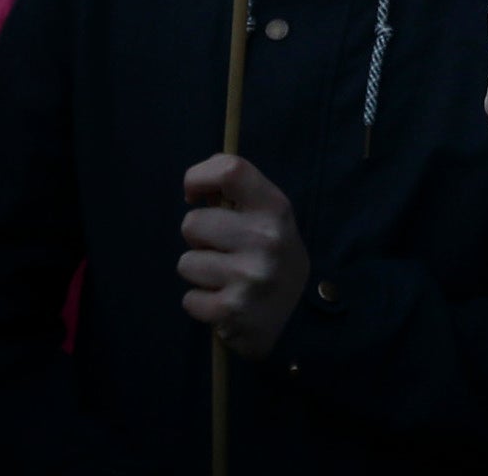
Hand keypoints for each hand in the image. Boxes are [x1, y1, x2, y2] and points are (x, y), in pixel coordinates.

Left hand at [178, 155, 309, 358]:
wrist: (301, 317)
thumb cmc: (274, 258)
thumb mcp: (272, 219)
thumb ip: (241, 197)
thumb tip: (198, 184)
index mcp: (275, 208)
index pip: (230, 170)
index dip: (200, 176)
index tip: (194, 194)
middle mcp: (265, 237)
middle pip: (192, 223)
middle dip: (199, 239)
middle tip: (223, 250)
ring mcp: (249, 275)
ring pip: (186, 263)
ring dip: (200, 273)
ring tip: (227, 279)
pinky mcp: (232, 309)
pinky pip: (189, 299)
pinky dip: (201, 303)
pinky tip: (226, 302)